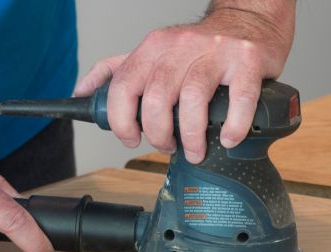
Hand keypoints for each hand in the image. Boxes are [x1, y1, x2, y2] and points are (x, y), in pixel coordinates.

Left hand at [74, 2, 295, 163]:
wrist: (249, 22)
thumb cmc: (200, 47)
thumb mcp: (153, 53)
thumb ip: (117, 71)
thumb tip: (82, 91)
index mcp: (153, 48)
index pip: (123, 87)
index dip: (123, 121)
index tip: (132, 138)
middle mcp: (180, 47)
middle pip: (157, 99)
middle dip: (159, 135)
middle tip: (168, 146)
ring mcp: (214, 53)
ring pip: (193, 100)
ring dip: (192, 137)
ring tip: (195, 150)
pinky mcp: (246, 61)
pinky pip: (238, 99)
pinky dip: (233, 126)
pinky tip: (229, 138)